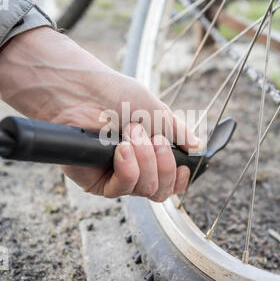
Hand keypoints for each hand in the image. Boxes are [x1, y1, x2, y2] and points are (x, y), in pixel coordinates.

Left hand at [0, 27, 201, 201]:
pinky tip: (122, 149)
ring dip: (145, 159)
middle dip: (164, 164)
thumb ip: (176, 131)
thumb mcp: (155, 110)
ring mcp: (115, 176)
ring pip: (145, 190)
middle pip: (161, 191)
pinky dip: (128, 169)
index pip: (170, 181)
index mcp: (150, 155)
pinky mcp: (96, 182)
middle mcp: (134, 169)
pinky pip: (121, 189)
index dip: (180, 178)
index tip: (185, 166)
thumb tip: (197, 145)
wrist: (82, 90)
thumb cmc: (115, 94)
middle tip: (154, 138)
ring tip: (131, 132)